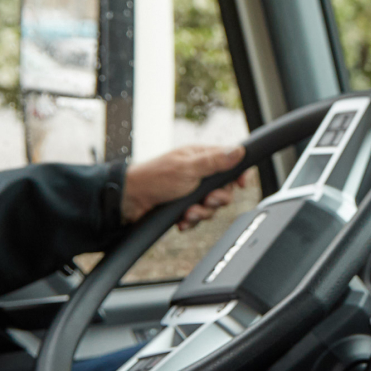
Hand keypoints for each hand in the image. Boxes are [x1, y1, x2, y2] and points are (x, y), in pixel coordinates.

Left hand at [120, 145, 247, 225]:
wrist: (129, 202)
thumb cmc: (153, 178)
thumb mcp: (188, 169)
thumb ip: (215, 161)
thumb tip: (239, 150)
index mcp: (200, 157)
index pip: (229, 162)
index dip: (238, 174)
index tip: (241, 184)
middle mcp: (197, 173)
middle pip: (224, 188)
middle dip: (217, 199)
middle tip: (208, 200)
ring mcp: (190, 190)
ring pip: (211, 206)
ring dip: (201, 212)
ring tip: (188, 212)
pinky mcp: (183, 206)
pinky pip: (198, 217)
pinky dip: (190, 220)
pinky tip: (181, 219)